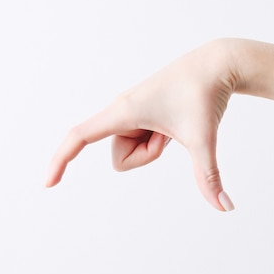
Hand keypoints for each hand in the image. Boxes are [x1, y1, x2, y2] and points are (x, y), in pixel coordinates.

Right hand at [45, 39, 237, 210]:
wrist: (217, 65)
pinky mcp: (141, 113)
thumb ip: (208, 177)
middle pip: (120, 159)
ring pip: (131, 152)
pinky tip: (174, 121)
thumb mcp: (203, 140)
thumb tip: (226, 208)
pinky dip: (159, 140)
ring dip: (155, 148)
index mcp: (124, 112)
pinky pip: (141, 141)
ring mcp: (130, 113)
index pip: (80, 137)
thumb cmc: (204, 95)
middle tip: (171, 134)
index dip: (61, 160)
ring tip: (175, 124)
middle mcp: (121, 111)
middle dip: (147, 157)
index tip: (47, 184)